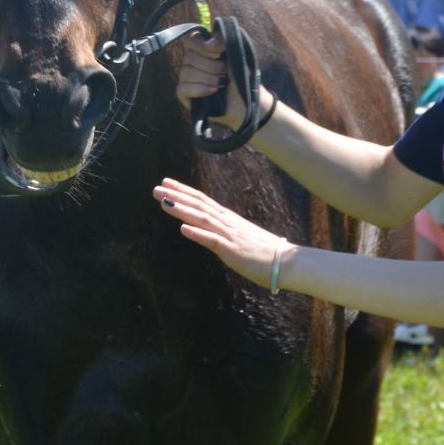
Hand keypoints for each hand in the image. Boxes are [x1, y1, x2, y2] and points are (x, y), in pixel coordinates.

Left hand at [153, 176, 292, 286]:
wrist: (287, 262)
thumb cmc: (265, 252)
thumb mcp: (241, 237)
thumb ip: (226, 232)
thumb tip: (212, 230)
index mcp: (228, 219)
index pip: (203, 200)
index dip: (184, 191)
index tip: (167, 183)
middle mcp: (227, 223)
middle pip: (199, 205)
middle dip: (177, 196)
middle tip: (156, 188)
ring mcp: (229, 235)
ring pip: (202, 218)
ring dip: (182, 209)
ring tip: (164, 202)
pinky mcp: (232, 250)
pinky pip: (213, 240)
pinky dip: (197, 233)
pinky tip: (183, 228)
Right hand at [172, 34, 245, 126]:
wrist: (247, 102)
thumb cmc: (242, 78)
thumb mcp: (238, 56)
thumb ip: (224, 43)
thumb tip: (209, 44)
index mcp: (204, 49)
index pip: (191, 38)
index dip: (201, 44)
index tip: (218, 53)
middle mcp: (192, 62)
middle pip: (189, 56)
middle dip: (211, 66)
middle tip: (226, 72)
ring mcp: (187, 78)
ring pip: (186, 72)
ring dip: (208, 78)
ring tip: (222, 84)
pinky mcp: (184, 94)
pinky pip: (183, 88)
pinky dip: (200, 89)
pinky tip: (213, 91)